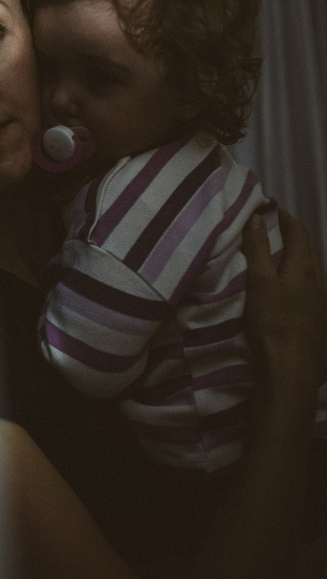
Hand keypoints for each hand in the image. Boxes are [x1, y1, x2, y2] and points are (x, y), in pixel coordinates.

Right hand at [242, 208, 326, 414]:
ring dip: (298, 259)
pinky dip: (301, 280)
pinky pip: (313, 290)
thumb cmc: (272, 323)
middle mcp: (319, 280)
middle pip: (308, 250)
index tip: (271, 208)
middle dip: (292, 236)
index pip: (298, 232)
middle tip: (273, 231)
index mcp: (303, 267)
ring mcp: (322, 302)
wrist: (292, 370)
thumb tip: (257, 217)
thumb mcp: (259, 282)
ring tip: (279, 259)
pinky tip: (291, 292)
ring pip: (312, 271)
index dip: (285, 217)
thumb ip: (258, 249)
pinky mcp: (320, 320)